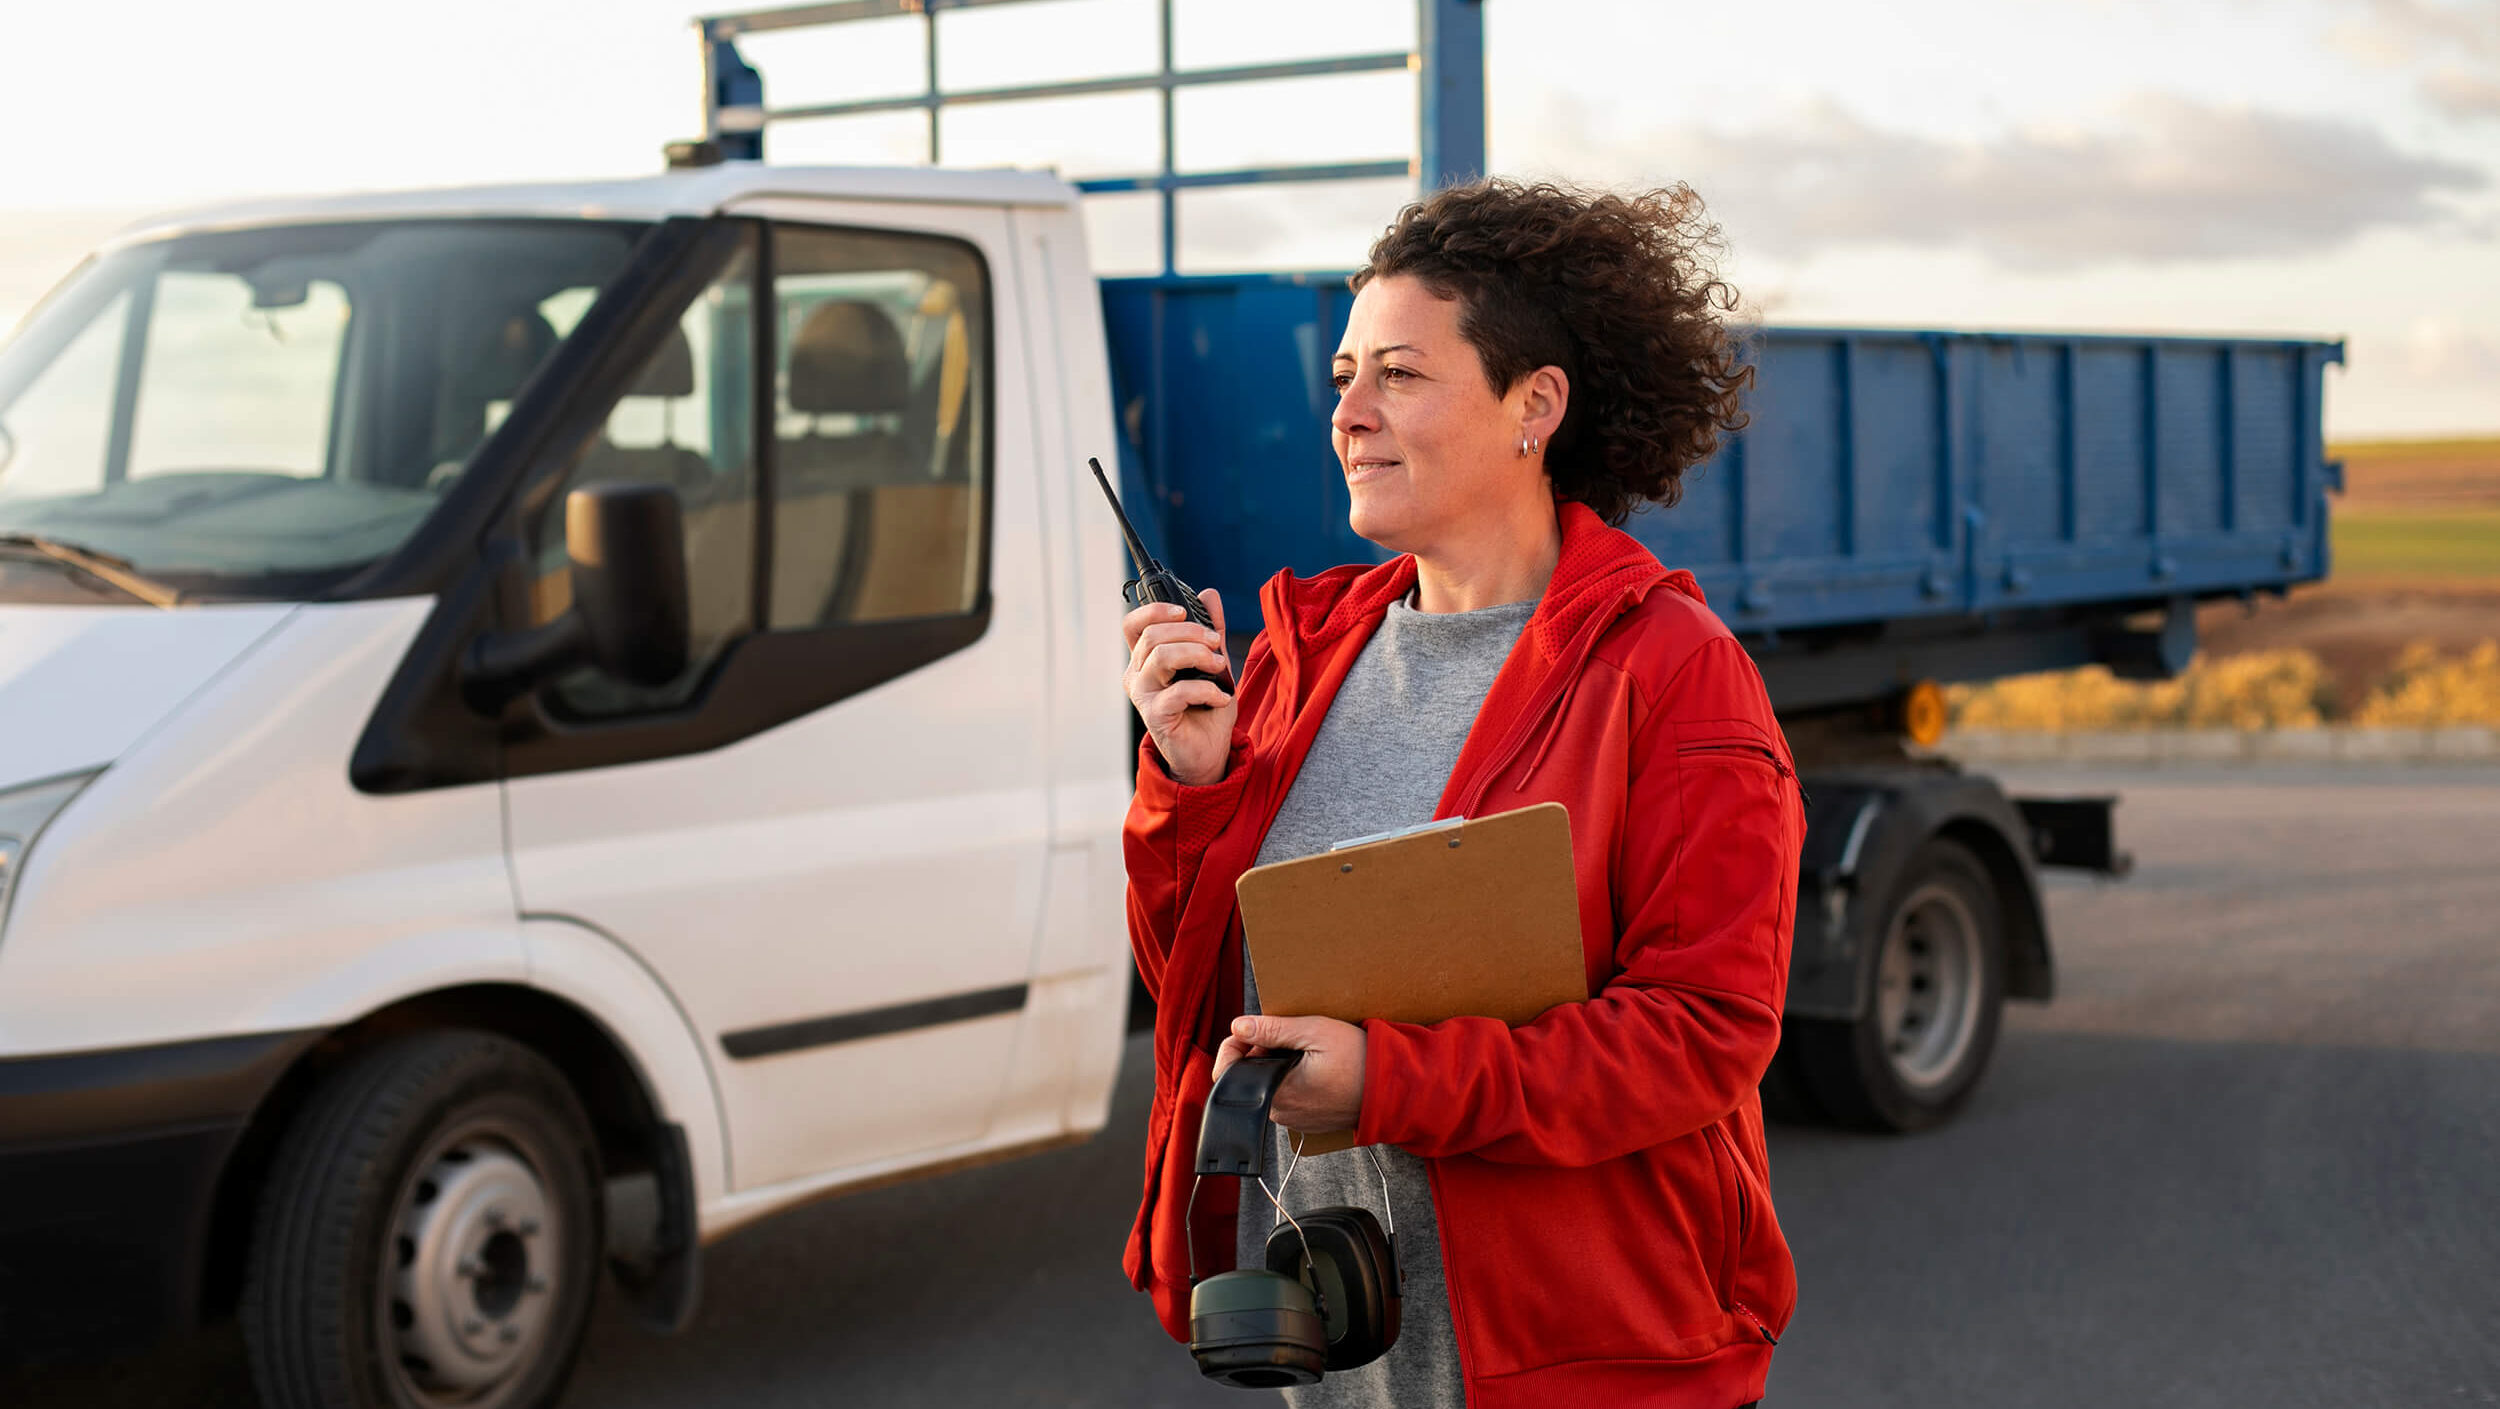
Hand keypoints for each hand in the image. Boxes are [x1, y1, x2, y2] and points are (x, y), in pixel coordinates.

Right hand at [1122, 590, 1237, 786]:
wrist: (1209, 751)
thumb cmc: (1206, 708)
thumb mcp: (1214, 663)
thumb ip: (1211, 630)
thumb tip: (1208, 595)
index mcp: (1145, 659)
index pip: (1133, 625)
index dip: (1154, 610)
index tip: (1184, 612)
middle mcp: (1138, 674)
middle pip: (1153, 635)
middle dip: (1192, 632)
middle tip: (1216, 644)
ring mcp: (1144, 695)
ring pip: (1162, 656)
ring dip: (1199, 655)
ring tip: (1220, 667)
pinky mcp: (1155, 715)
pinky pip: (1180, 690)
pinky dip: (1207, 690)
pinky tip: (1221, 698)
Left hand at [1212, 1014, 1366, 1134]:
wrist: (1393, 1090)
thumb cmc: (1359, 1061)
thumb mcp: (1314, 1032)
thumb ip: (1272, 1030)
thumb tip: (1239, 1026)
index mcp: (1277, 1093)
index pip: (1228, 1074)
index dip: (1234, 1046)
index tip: (1249, 1030)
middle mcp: (1281, 1113)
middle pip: (1249, 1077)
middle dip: (1260, 1051)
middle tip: (1287, 1036)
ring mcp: (1294, 1120)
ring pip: (1268, 1085)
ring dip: (1278, 1063)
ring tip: (1305, 1050)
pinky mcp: (1307, 1121)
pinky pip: (1287, 1096)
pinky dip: (1293, 1078)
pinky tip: (1314, 1066)